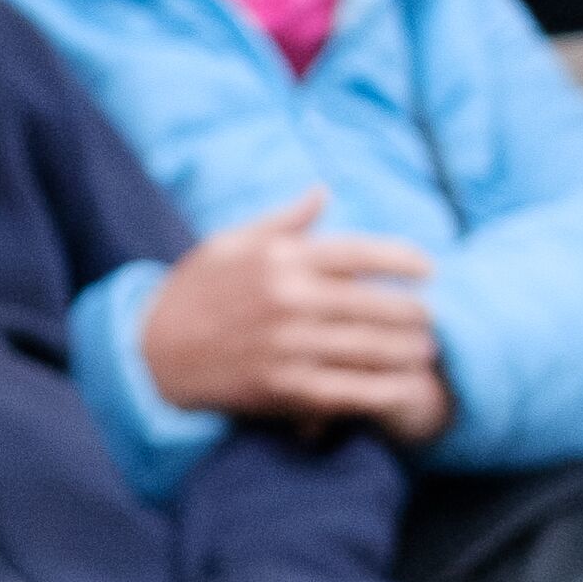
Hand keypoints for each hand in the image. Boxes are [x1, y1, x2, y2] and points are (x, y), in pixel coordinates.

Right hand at [140, 189, 449, 440]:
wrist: (152, 355)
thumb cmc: (194, 293)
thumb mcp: (228, 245)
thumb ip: (283, 222)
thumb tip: (323, 192)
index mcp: (278, 259)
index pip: (361, 253)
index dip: (404, 259)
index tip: (429, 269)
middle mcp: (287, 299)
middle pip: (378, 304)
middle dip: (415, 312)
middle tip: (430, 318)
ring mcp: (287, 346)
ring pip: (373, 349)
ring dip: (409, 351)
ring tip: (424, 351)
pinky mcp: (284, 388)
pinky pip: (353, 389)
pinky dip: (386, 389)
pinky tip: (405, 386)